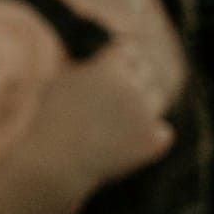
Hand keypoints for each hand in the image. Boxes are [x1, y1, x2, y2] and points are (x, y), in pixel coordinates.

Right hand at [29, 46, 174, 187]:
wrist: (55, 165)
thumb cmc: (50, 122)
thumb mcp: (61, 83)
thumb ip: (89, 65)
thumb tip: (106, 56)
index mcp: (109, 68)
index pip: (130, 49)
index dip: (117, 62)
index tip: (103, 77)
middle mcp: (132, 87)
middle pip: (147, 71)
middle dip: (130, 82)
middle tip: (107, 102)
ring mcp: (146, 115)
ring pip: (158, 98)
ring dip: (141, 106)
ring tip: (111, 123)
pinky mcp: (154, 141)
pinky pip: (163, 131)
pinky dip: (148, 136)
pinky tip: (124, 143)